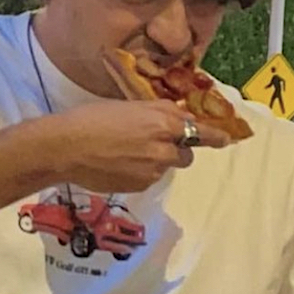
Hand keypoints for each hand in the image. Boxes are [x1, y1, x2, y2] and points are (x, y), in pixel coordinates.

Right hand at [52, 99, 229, 193]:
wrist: (66, 148)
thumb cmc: (93, 118)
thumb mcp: (130, 107)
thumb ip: (158, 114)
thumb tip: (177, 121)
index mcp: (164, 121)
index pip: (202, 132)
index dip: (216, 137)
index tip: (226, 140)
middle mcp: (165, 148)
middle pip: (186, 154)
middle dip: (176, 149)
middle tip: (152, 143)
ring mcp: (154, 170)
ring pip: (166, 167)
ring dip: (156, 161)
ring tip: (127, 153)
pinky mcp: (141, 186)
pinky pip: (150, 179)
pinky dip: (141, 172)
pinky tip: (118, 165)